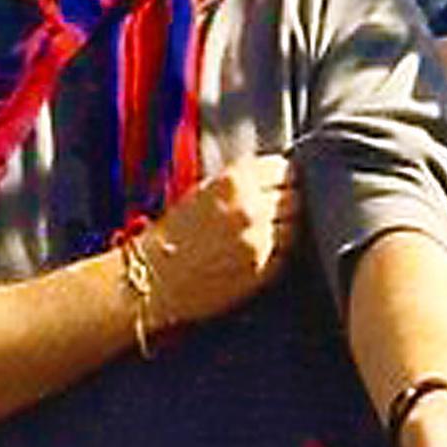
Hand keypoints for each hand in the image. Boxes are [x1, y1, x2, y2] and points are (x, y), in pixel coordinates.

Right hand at [140, 152, 299, 327]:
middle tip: (272, 206)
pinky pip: (285, 252)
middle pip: (293, 195)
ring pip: (293, 223)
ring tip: (262, 230)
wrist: (153, 278)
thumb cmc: (171, 236)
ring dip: (283, 225)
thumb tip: (271, 176)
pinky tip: (257, 249)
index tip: (280, 180)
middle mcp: (250, 208)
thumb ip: (239, 180)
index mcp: (233, 182)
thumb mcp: (202, 190)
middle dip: (285, 198)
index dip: (281, 175)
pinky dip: (277, 249)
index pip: (282, 169)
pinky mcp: (263, 268)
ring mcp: (259, 239)